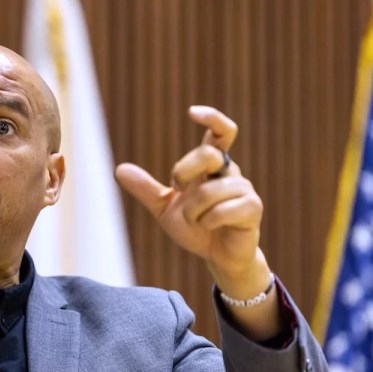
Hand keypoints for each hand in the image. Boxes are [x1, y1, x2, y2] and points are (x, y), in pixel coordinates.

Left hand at [115, 105, 267, 289]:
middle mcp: (230, 173)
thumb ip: (146, 190)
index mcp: (212, 166)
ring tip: (198, 222)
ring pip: (209, 192)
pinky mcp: (252, 208)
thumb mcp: (165, 209)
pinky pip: (222, 211)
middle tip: (177, 189)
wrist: (218, 256)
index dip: (211, 118)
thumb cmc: (196, 228)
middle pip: (208, 155)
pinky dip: (208, 222)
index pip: (220, 132)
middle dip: (184, 171)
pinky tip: (211, 228)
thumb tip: (119, 169)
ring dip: (194, 212)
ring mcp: (244, 189)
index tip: (192, 112)